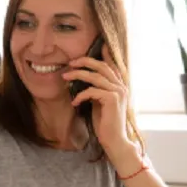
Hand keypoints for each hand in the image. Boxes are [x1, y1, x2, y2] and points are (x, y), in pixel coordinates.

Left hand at [62, 44, 133, 159]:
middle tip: (70, 62)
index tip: (98, 45)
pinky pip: (92, 91)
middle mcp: (121, 87)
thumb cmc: (106, 124)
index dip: (105, 55)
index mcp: (120, 86)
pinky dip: (81, 95)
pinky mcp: (112, 100)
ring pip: (96, 76)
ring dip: (78, 75)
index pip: (112, 65)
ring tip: (65, 77)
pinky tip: (74, 102)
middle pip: (102, 66)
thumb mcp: (100, 104)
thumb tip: (85, 81)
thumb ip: (97, 91)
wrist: (115, 141)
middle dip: (85, 61)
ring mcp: (118, 93)